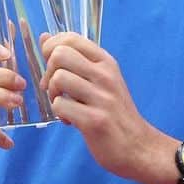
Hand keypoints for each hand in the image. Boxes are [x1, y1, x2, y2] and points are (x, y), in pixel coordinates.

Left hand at [39, 32, 157, 182]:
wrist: (137, 145)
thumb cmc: (115, 112)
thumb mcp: (101, 79)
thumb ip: (74, 60)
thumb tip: (45, 37)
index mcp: (107, 62)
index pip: (71, 38)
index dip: (51, 48)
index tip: (52, 65)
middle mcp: (106, 75)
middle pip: (60, 55)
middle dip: (48, 71)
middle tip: (56, 89)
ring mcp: (101, 97)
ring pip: (58, 78)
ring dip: (53, 94)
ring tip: (64, 104)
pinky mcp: (94, 120)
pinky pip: (60, 106)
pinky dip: (59, 114)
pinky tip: (70, 120)